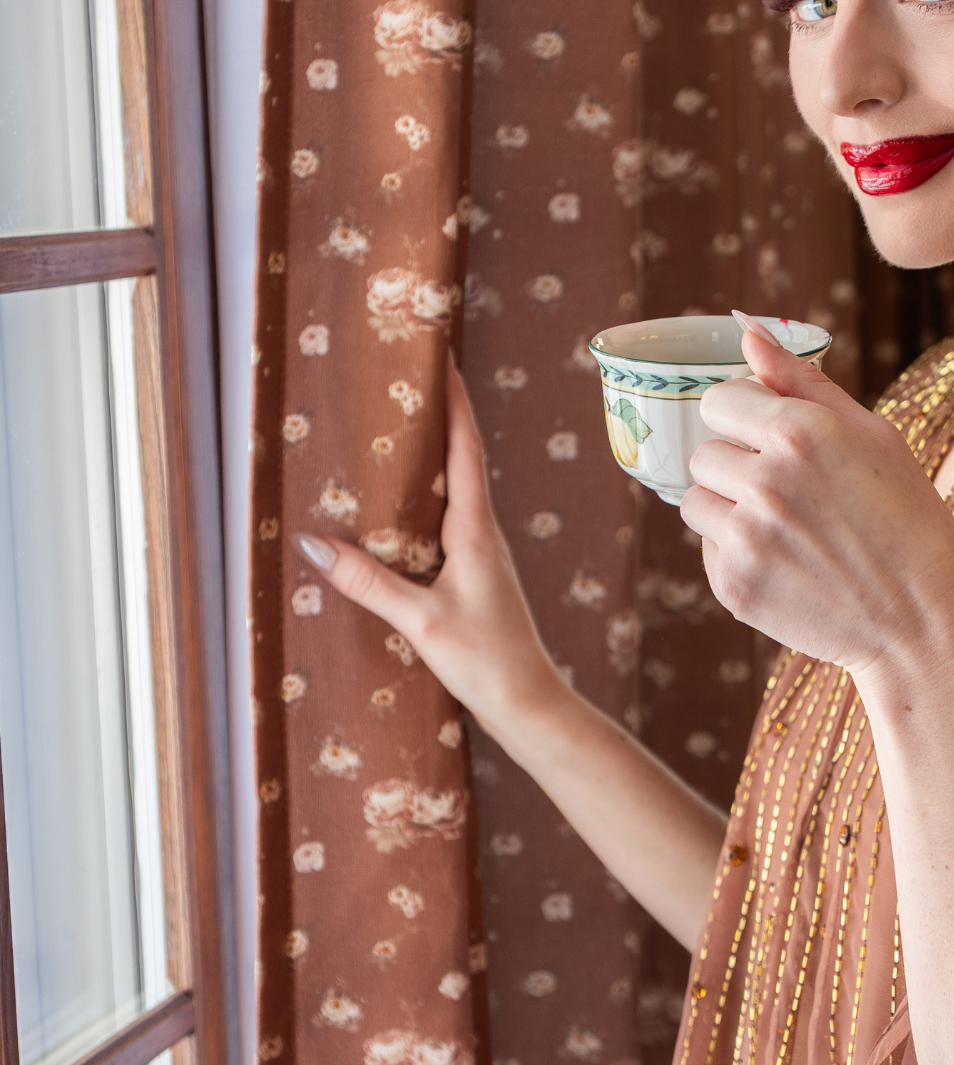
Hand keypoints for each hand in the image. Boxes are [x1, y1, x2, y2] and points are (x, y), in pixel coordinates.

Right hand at [299, 359, 566, 742]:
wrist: (529, 704)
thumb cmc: (487, 661)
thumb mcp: (421, 619)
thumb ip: (368, 581)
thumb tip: (312, 542)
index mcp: (476, 531)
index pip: (465, 450)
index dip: (454, 403)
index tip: (442, 359)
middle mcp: (482, 535)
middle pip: (459, 461)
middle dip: (436, 419)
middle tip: (405, 381)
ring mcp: (479, 557)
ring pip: (451, 493)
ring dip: (428, 460)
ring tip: (393, 432)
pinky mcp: (471, 580)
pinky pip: (443, 525)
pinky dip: (421, 503)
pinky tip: (394, 511)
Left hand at [682, 321, 953, 681]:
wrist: (923, 622)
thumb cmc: (909, 521)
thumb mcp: (874, 436)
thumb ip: (803, 381)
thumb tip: (747, 330)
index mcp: (802, 431)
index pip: (720, 400)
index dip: (745, 418)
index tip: (774, 441)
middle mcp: (767, 480)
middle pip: (705, 452)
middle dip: (738, 467)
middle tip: (792, 495)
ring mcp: (747, 537)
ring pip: (696, 501)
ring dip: (728, 509)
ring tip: (785, 529)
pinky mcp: (734, 585)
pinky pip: (708, 550)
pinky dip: (736, 554)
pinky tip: (787, 564)